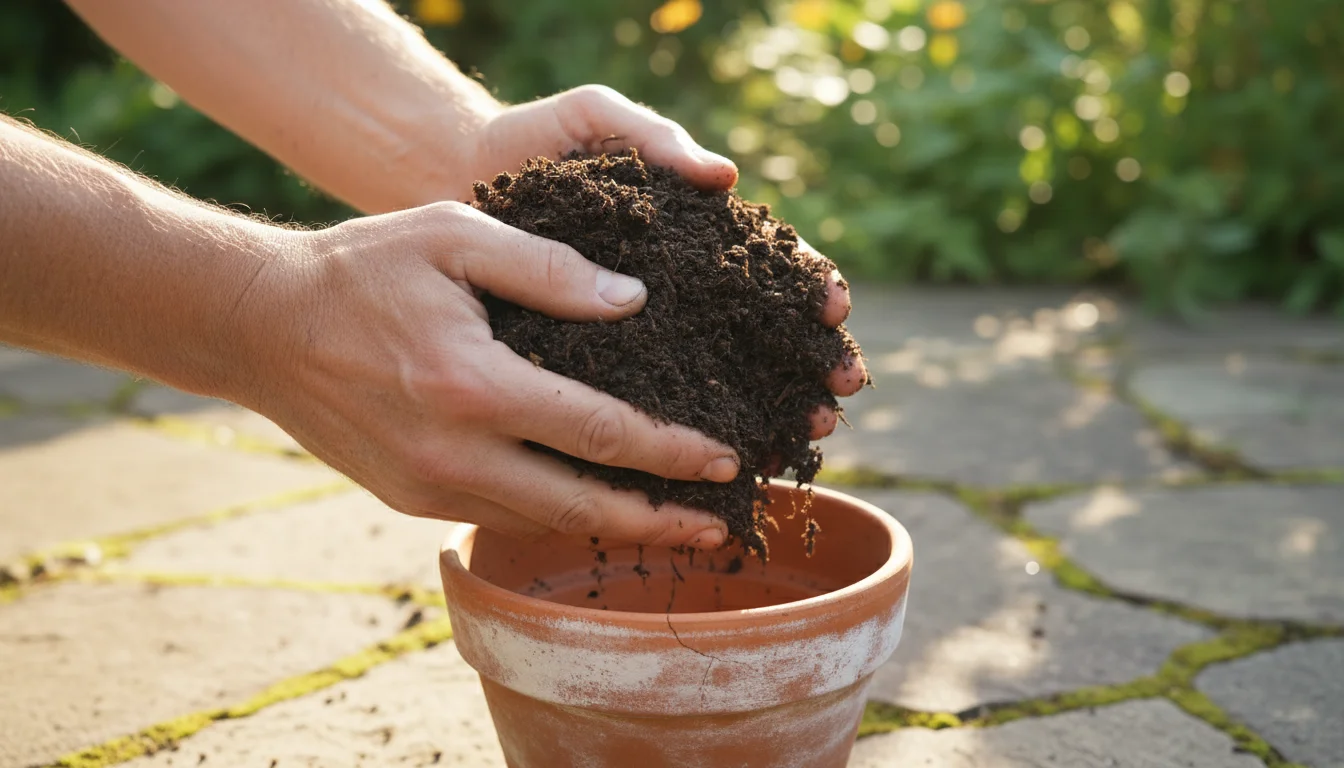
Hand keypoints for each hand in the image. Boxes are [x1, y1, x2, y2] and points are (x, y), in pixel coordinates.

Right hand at [241, 202, 742, 546]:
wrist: (261, 325)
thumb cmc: (363, 268)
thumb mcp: (455, 237)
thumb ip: (549, 270)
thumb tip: (632, 303)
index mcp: (472, 386)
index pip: (599, 432)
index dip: (670, 452)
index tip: (725, 459)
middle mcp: (452, 453)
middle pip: (581, 504)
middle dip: (660, 520)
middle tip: (722, 526)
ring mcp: (427, 486)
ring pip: (541, 521)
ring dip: (613, 528)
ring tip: (675, 528)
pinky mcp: (409, 498)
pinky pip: (499, 514)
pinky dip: (555, 516)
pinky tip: (593, 507)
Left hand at [468, 85, 868, 436]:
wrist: (457, 181)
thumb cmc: (534, 145)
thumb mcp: (593, 121)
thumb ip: (653, 137)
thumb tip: (722, 177)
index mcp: (690, 231)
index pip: (767, 261)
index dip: (806, 285)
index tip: (832, 307)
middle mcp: (678, 289)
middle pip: (760, 332)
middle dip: (806, 362)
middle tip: (837, 392)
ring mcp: (645, 332)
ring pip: (722, 379)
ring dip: (770, 407)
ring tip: (803, 435)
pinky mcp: (600, 366)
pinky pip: (655, 406)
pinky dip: (693, 437)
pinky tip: (730, 464)